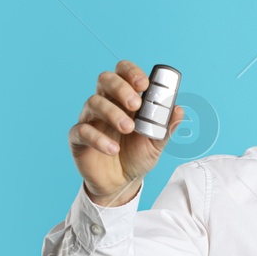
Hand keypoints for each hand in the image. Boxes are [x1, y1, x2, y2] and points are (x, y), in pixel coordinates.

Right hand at [69, 59, 185, 205]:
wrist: (122, 183)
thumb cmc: (137, 156)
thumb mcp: (156, 143)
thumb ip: (166, 127)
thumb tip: (178, 110)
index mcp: (125, 99)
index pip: (123, 73)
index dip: (131, 72)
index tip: (144, 84)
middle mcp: (106, 104)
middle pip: (105, 80)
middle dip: (121, 87)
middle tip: (135, 105)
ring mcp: (90, 119)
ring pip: (94, 102)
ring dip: (113, 113)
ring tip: (128, 129)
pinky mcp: (78, 138)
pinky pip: (81, 130)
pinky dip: (98, 138)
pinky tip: (113, 149)